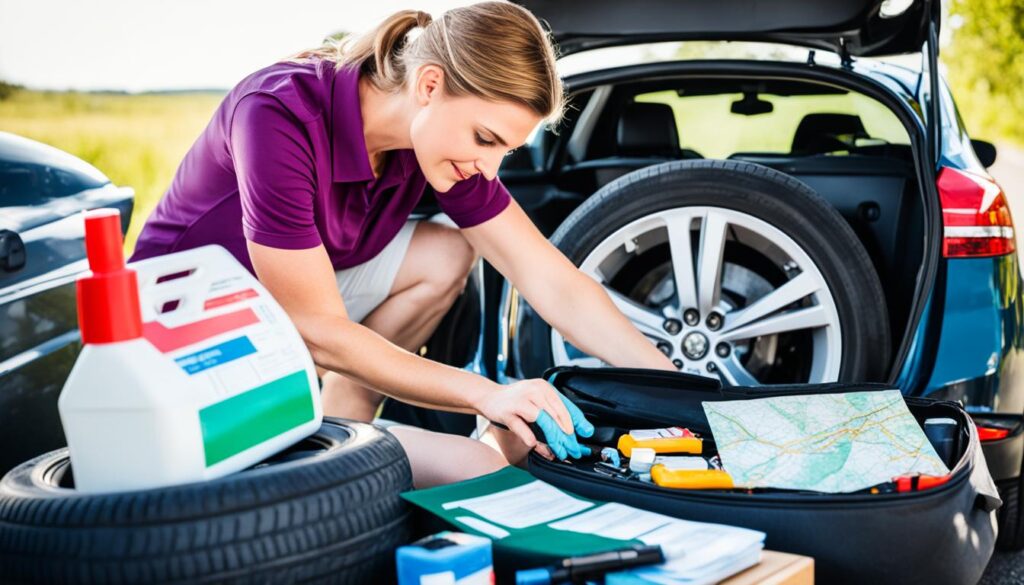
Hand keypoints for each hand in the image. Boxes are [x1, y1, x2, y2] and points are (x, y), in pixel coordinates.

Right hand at [476, 378, 594, 459]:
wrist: (488, 396)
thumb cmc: (516, 400)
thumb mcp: (536, 400)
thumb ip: (553, 413)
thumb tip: (572, 432)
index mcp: (544, 387)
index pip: (565, 405)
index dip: (577, 421)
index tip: (586, 433)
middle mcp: (534, 391)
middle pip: (556, 414)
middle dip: (567, 434)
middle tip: (574, 448)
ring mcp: (520, 400)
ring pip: (542, 419)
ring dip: (553, 437)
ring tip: (559, 450)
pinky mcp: (507, 411)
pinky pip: (521, 426)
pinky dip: (529, 436)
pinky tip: (535, 444)